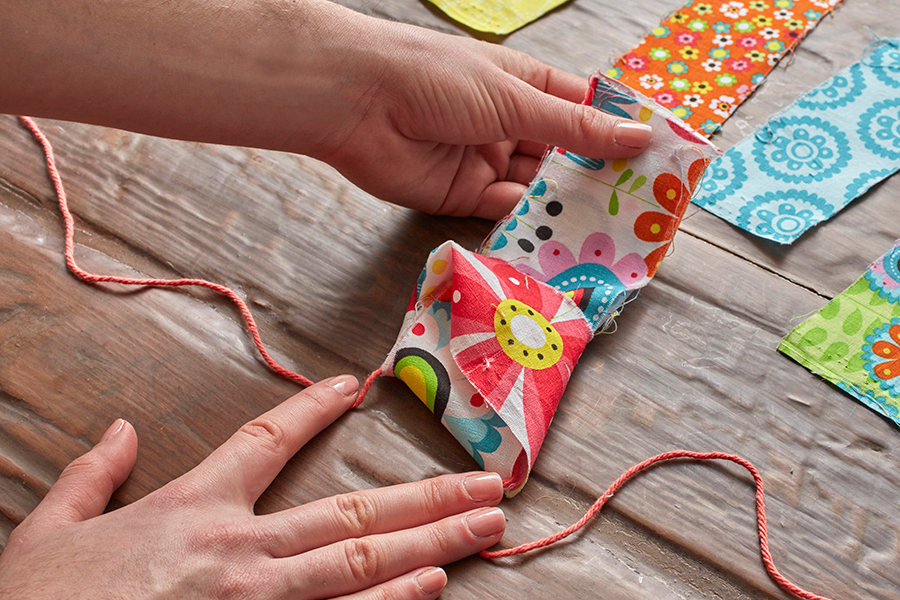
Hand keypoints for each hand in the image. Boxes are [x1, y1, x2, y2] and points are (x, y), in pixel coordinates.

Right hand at [0, 376, 505, 598]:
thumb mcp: (50, 530)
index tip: (353, 386)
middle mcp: (239, 549)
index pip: (264, 440)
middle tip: (487, 484)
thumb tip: (118, 430)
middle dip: (426, 496)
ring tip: (482, 528)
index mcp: (193, 507)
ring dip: (430, 543)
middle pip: (351, 512)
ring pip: (361, 564)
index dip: (311, 409)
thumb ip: (91, 475)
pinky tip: (431, 590)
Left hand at [310, 17, 652, 218]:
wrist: (357, 102)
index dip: (618, 135)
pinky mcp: (462, 195)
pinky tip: (561, 234)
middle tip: (640, 206)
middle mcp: (510, 125)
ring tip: (611, 227)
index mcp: (526, 86)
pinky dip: (531, 222)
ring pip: (540, 188)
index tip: (657, 159)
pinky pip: (506, 211)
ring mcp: (487, 161)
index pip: (584, 112)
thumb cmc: (436, 77)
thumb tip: (636, 137)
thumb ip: (573, 128)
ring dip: (568, 205)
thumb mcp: (515, 98)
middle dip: (598, 178)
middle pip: (565, 157)